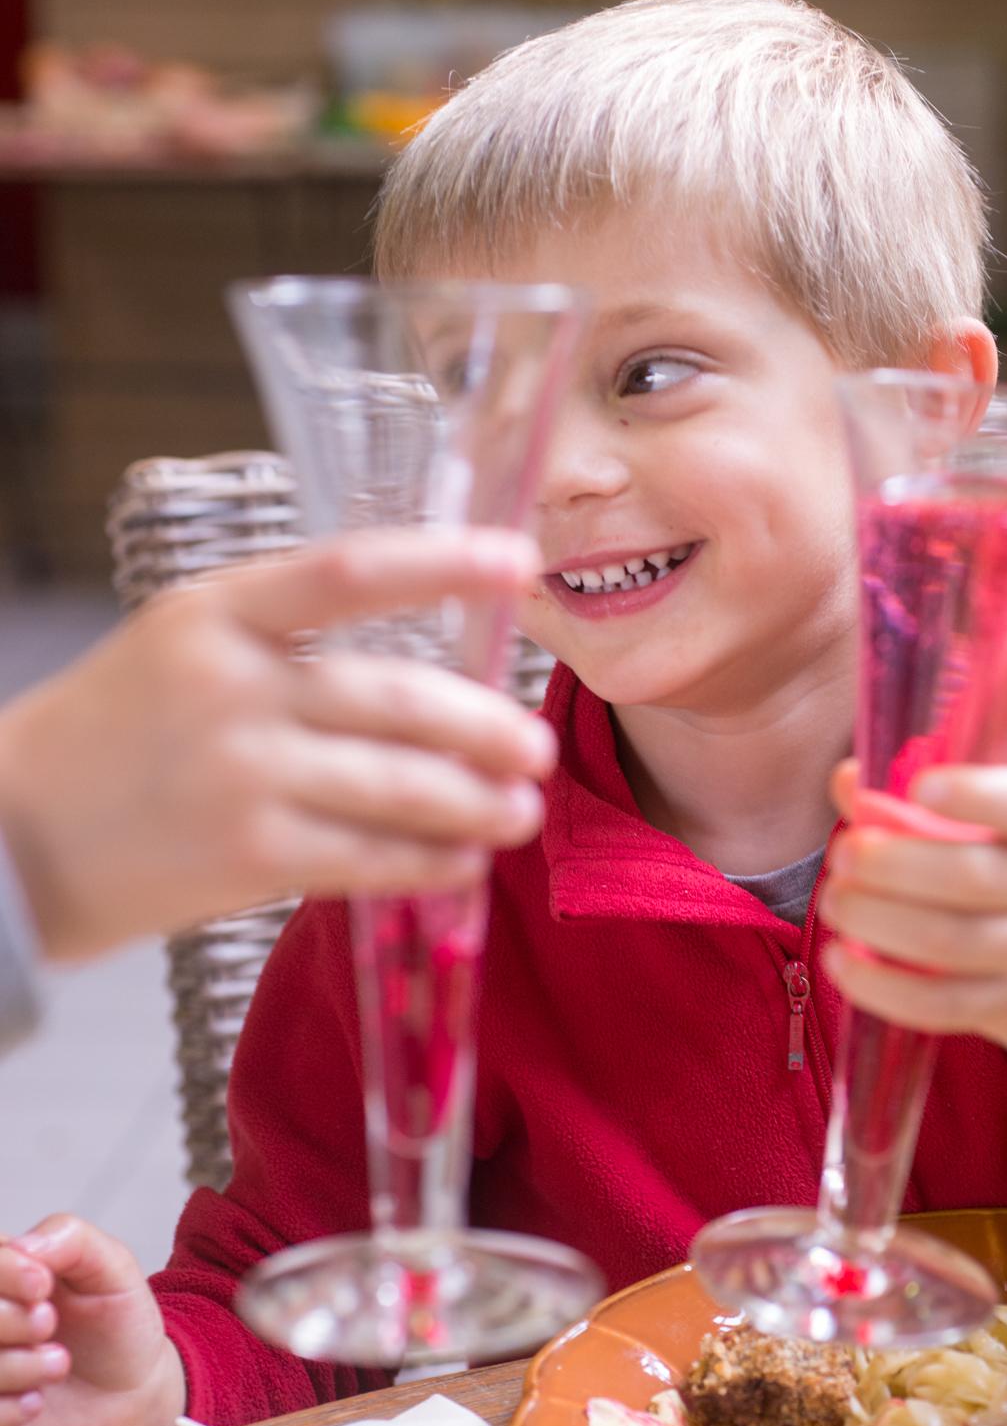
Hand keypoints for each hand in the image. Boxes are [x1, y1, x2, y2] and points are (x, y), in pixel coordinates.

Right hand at [0, 527, 556, 960]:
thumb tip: (429, 666)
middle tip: (536, 745)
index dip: (446, 562)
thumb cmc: (116, 732)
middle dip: (485, 726)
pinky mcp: (246, 854)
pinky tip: (461, 862)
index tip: (520, 562)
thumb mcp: (182, 644)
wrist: (12, 834)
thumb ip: (287, 638)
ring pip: (397, 784)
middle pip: (397, 697)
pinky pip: (367, 855)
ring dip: (475, 802)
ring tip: (520, 810)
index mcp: (218, 612)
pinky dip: (426, 860)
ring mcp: (241, 773)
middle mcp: (233, 686)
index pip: (351, 571)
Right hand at [0, 1215, 183, 1425]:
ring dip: (18, 1366)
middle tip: (49, 1324)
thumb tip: (23, 1245)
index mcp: (6, 1271)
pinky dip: (8, 1411)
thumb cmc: (116, 1325)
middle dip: (12, 1319)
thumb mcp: (112, 1270)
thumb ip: (72, 1239)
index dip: (6, 1272)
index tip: (42, 1285)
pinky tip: (36, 1402)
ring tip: (59, 1364)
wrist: (131, 1395)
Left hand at [820, 761, 1006, 1148]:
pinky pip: (940, 1003)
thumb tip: (846, 780)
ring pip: (949, 941)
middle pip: (972, 875)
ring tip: (834, 902)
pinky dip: (881, 985)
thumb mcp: (998, 830)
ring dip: (874, 920)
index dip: (975, 793)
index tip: (920, 786)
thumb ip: (917, 804)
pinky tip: (841, 961)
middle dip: (892, 863)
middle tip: (843, 854)